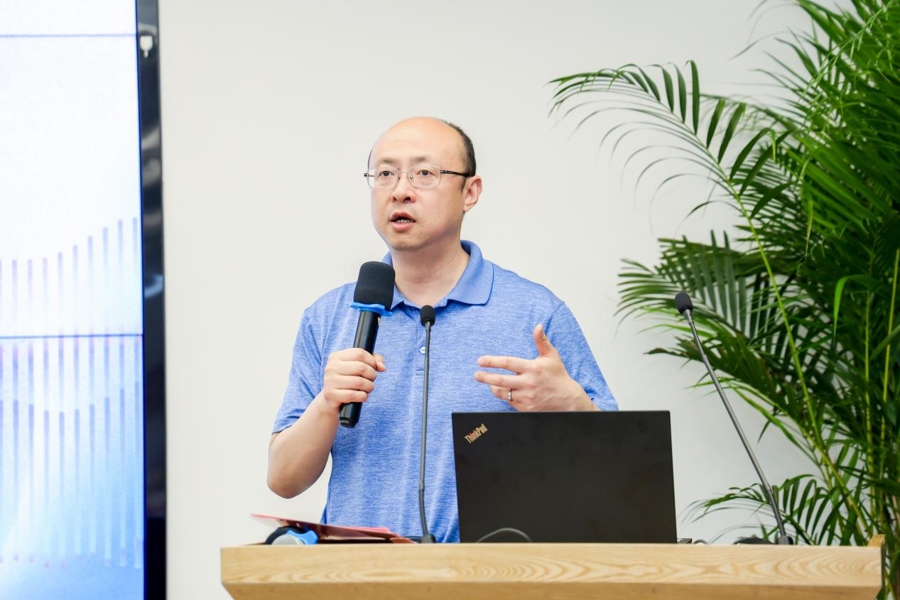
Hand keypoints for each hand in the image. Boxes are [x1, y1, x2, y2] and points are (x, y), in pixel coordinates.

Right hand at [319, 348, 385, 413]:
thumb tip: (382, 367)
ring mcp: (330, 381)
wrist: (330, 400)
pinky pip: (353, 395)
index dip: (372, 361)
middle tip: (371, 380)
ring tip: (368, 388)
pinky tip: (362, 396)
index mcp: (336, 356)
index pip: (360, 353)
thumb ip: (373, 361)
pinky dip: (363, 396)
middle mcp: (331, 367)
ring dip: (369, 387)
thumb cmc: (348, 380)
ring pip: (359, 382)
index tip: (374, 368)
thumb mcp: (358, 367)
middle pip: (361, 367)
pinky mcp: (331, 395)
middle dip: (372, 375)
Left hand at [474, 324, 594, 411]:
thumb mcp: (552, 357)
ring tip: (489, 383)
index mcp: (533, 368)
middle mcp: (529, 383)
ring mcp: (527, 398)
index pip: (507, 363)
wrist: (568, 400)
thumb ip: (542, 341)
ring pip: (502, 393)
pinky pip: (509, 402)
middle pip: (500, 380)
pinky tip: (503, 391)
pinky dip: (504, 396)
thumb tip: (538, 326)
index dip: (492, 361)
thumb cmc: (558, 376)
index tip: (480, 361)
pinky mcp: (526, 409)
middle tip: (476, 375)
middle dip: (485, 377)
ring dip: (493, 387)